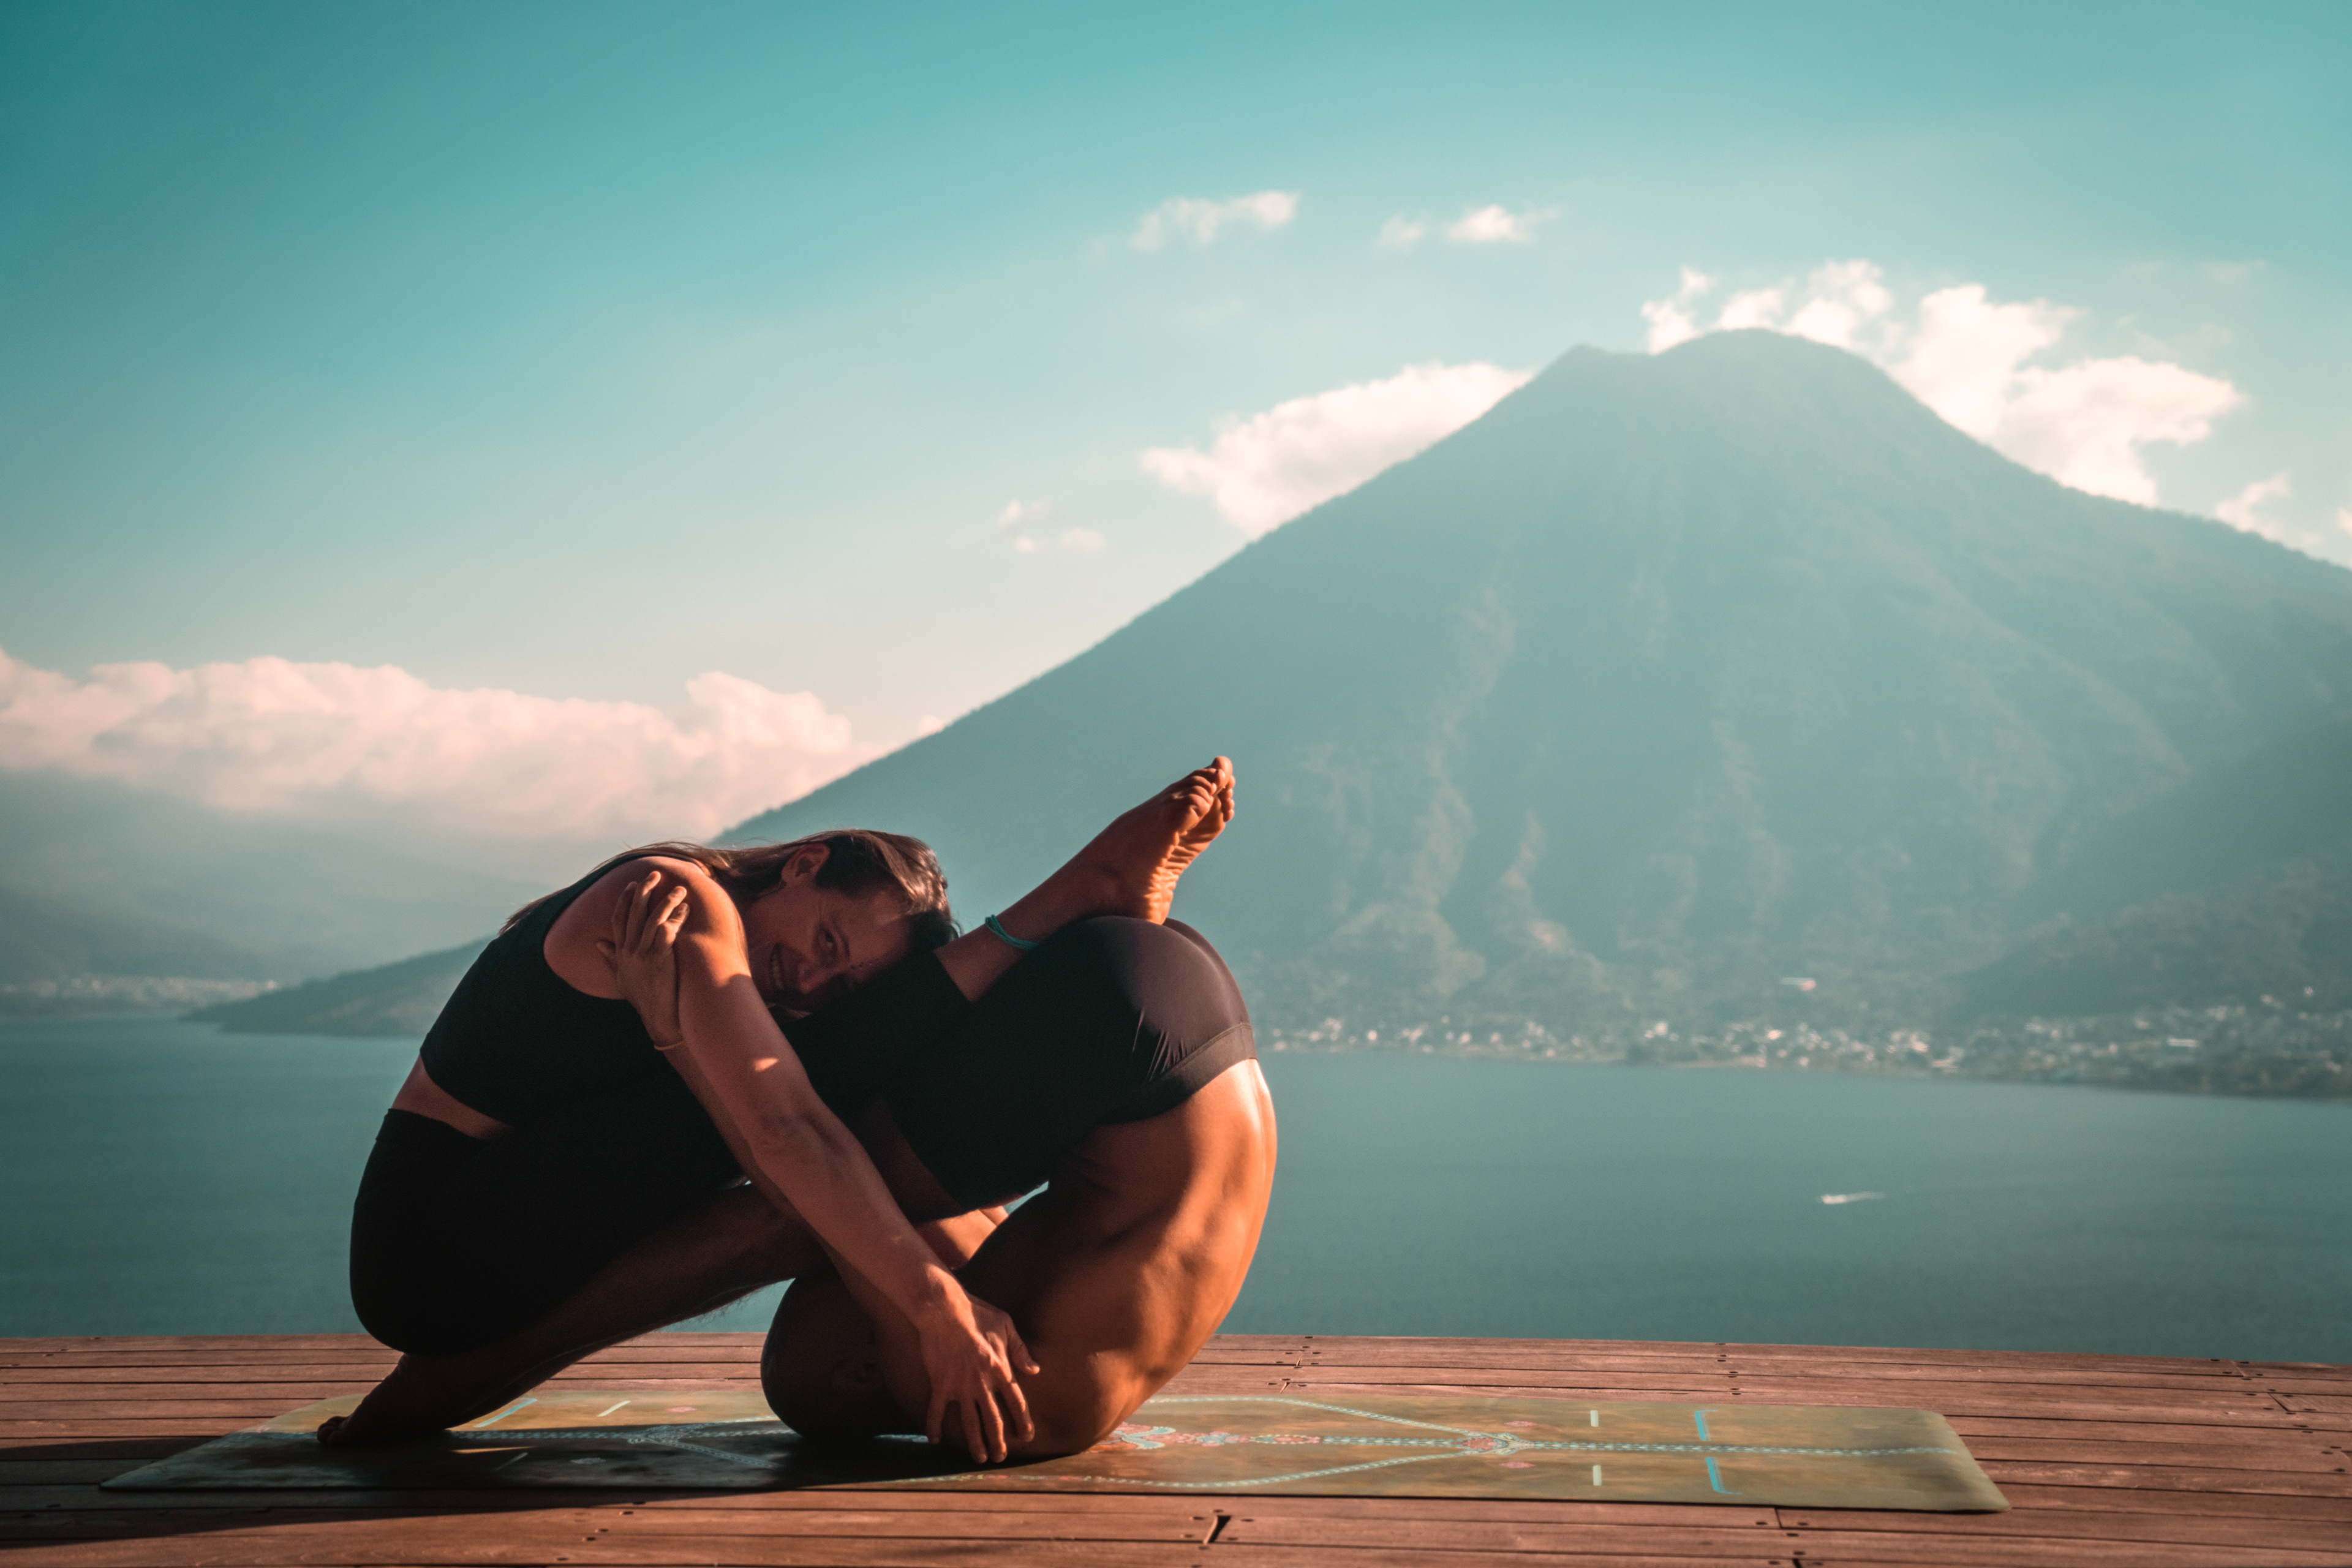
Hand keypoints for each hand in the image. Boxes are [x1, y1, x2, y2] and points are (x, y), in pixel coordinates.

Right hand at [597, 870, 689, 1046]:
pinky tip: (685, 909)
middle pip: (634, 914)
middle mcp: (629, 952)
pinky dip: (676, 919)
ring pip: (652, 920)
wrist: (658, 1018)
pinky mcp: (659, 961)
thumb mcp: (622, 977)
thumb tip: (598, 942)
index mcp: (620, 953)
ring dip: (666, 901)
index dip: (624, 900)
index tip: (632, 884)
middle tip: (655, 874)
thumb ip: (611, 957)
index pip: (619, 919)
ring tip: (679, 889)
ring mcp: (643, 956)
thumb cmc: (643, 997)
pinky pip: (667, 933)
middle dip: (643, 891)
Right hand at [913, 1281, 1039, 1462]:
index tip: (1027, 1437)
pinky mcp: (940, 1384)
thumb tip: (1035, 1370)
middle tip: (1000, 1457)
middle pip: (994, 1419)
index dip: (1023, 1422)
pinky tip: (935, 1441)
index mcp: (1001, 1369)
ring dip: (975, 1443)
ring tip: (979, 1459)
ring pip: (969, 1422)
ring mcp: (960, 1386)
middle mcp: (982, 1383)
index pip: (1017, 1402)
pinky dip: (934, 1427)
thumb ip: (1020, 1350)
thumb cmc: (977, 1313)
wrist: (944, 1310)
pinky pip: (936, 1411)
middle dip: (998, 1441)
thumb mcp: (1006, 1326)